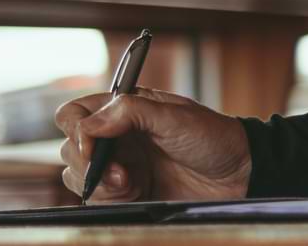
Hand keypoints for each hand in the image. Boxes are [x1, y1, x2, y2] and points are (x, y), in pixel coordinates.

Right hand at [55, 87, 251, 202]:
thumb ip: (131, 113)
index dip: (75, 129)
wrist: (237, 174)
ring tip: (135, 183)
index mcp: (125, 109)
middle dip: (90, 164)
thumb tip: (89, 125)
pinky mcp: (125, 191)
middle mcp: (116, 135)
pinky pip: (95, 198)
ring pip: (77, 176)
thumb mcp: (175, 118)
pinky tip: (137, 193)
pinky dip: (109, 199)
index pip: (74, 113)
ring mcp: (119, 164)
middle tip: (124, 173)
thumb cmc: (213, 138)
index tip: (92, 146)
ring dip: (101, 184)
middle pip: (69, 148)